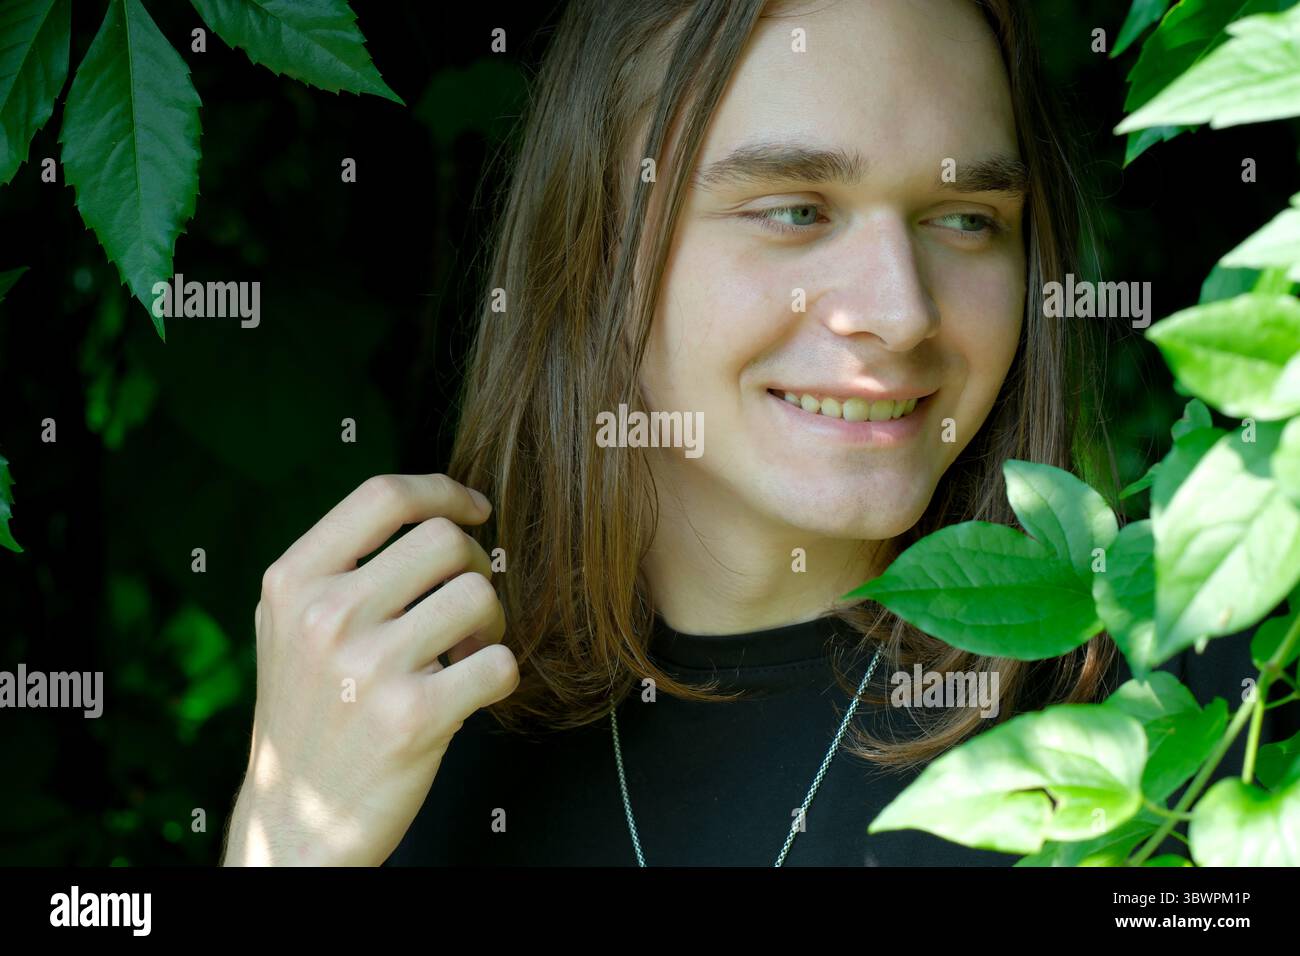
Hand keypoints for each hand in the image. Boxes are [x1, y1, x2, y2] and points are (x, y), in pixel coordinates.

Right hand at [222, 473, 517, 865]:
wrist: (295, 822)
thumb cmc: (308, 714)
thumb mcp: (289, 625)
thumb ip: (341, 565)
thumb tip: (435, 507)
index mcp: (292, 581)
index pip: (384, 496)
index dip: (443, 491)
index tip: (474, 508)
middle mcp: (325, 616)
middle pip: (444, 540)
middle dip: (474, 565)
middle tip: (466, 605)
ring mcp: (368, 667)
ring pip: (480, 595)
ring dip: (492, 622)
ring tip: (467, 651)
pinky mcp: (414, 717)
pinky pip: (501, 663)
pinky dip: (500, 675)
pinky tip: (472, 691)